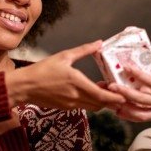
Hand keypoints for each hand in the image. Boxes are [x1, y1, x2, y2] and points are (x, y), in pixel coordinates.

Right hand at [6, 40, 125, 110]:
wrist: (25, 87)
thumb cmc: (42, 70)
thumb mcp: (63, 56)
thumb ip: (84, 50)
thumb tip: (99, 43)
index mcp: (77, 83)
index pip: (102, 95)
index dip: (115, 97)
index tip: (125, 94)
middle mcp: (76, 97)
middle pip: (101, 104)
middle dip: (111, 99)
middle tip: (117, 90)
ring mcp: (71, 104)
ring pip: (93, 107)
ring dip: (101, 100)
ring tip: (103, 88)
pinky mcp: (66, 108)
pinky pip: (83, 106)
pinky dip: (90, 101)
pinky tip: (89, 91)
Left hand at [108, 55, 150, 122]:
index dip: (139, 74)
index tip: (127, 66)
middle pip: (142, 99)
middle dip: (125, 92)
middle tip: (111, 85)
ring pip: (139, 113)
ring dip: (124, 107)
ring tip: (111, 99)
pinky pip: (142, 118)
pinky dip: (129, 116)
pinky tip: (118, 111)